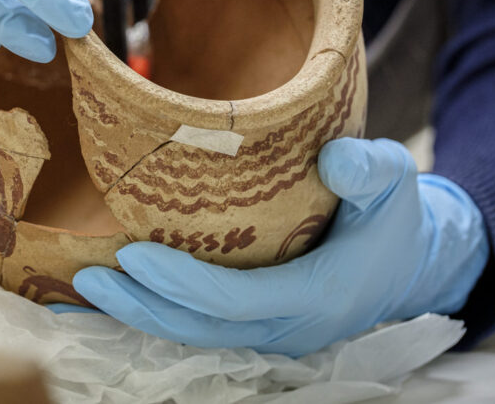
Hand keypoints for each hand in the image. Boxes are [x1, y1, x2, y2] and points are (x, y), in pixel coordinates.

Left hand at [71, 137, 489, 355]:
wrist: (408, 262)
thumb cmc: (393, 218)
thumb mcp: (395, 183)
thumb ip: (371, 171)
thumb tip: (336, 160)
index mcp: (318, 296)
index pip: (235, 299)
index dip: (180, 282)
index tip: (132, 252)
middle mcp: (289, 327)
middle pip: (201, 328)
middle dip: (141, 305)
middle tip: (85, 274)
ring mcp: (272, 332)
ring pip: (195, 334)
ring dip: (140, 312)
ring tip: (86, 282)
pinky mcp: (259, 326)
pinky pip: (201, 326)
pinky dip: (158, 310)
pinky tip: (121, 288)